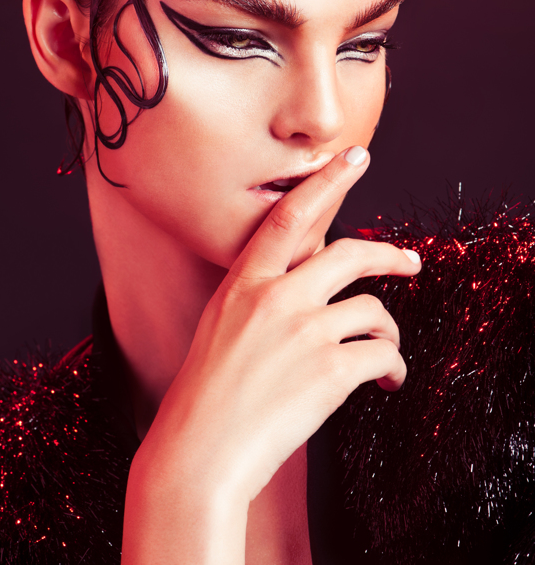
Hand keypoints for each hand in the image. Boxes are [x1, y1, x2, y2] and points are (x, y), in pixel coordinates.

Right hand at [122, 146, 419, 561]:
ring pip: (374, 310)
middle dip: (390, 254)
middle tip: (411, 262)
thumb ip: (261, 296)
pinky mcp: (330, 372)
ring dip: (388, 331)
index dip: (327, 181)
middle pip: (350, 253)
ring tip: (385, 353)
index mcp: (244, 283)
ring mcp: (304, 333)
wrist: (199, 452)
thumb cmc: (206, 394)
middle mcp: (276, 297)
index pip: (290, 217)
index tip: (354, 158)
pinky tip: (387, 382)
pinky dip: (392, 368)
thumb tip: (309, 282)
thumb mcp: (222, 325)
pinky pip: (382, 355)